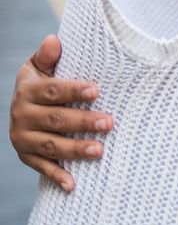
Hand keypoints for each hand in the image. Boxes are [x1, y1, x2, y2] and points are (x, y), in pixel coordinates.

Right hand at [9, 35, 112, 191]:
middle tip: (109, 123)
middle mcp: (21, 115)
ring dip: (75, 149)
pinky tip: (74, 185)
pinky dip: (58, 176)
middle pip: (55, 119)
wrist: (21, 108)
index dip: (74, 91)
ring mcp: (22, 138)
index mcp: (27, 90)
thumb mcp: (39, 66)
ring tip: (99, 150)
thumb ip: (48, 55)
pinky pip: (43, 168)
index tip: (96, 91)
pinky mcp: (27, 156)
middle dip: (83, 121)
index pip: (52, 91)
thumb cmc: (41, 82)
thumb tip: (54, 39)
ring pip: (51, 145)